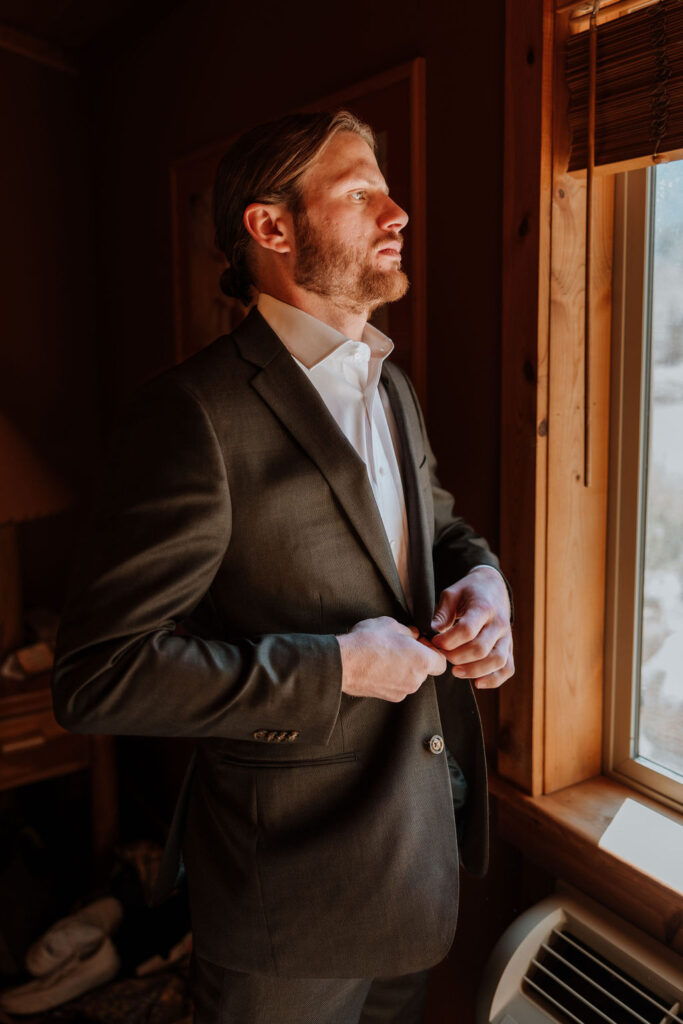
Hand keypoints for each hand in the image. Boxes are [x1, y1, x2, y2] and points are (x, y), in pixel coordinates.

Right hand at [337, 616, 447, 701]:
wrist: (343, 663)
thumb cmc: (367, 642)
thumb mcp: (391, 624)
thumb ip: (408, 631)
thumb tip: (413, 635)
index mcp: (422, 661)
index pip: (441, 662)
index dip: (434, 653)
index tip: (423, 645)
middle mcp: (415, 680)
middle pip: (424, 670)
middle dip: (415, 658)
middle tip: (400, 646)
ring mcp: (401, 691)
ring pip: (409, 678)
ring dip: (402, 668)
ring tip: (385, 654)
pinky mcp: (387, 697)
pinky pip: (396, 685)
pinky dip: (390, 677)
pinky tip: (377, 665)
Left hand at [430, 567, 513, 688]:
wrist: (493, 587)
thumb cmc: (468, 591)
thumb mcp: (452, 593)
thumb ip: (442, 612)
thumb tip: (433, 631)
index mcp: (483, 607)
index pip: (467, 630)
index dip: (448, 640)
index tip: (435, 642)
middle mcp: (499, 623)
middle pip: (481, 648)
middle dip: (457, 657)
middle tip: (442, 656)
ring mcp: (506, 637)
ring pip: (497, 661)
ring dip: (474, 670)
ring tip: (455, 671)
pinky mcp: (509, 647)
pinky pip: (508, 668)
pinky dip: (495, 679)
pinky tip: (477, 683)